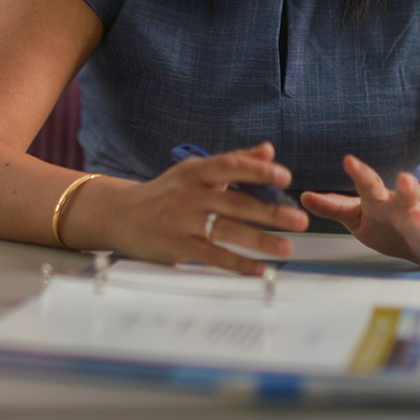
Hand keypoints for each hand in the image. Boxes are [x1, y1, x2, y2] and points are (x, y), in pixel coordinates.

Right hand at [71, 142, 308, 274]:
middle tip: (299, 219)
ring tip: (287, 247)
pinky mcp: (178, 247)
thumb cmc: (164, 192)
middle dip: (270, 212)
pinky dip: (239, 264)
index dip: (258, 169)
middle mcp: (189, 194)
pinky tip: (260, 269)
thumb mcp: (194, 171)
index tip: (285, 175)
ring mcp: (183, 222)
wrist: (121, 214)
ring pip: (228, 231)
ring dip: (260, 241)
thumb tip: (269, 150)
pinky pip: (214, 256)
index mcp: (195, 171)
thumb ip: (234, 161)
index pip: (230, 165)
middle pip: (235, 202)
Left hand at [301, 154, 419, 269]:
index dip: (360, 173)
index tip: (349, 161)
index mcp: (380, 201)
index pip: (369, 185)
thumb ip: (335, 207)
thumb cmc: (389, 225)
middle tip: (405, 179)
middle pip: (405, 196)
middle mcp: (402, 208)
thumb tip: (304, 198)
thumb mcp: (357, 216)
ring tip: (418, 215)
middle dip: (407, 188)